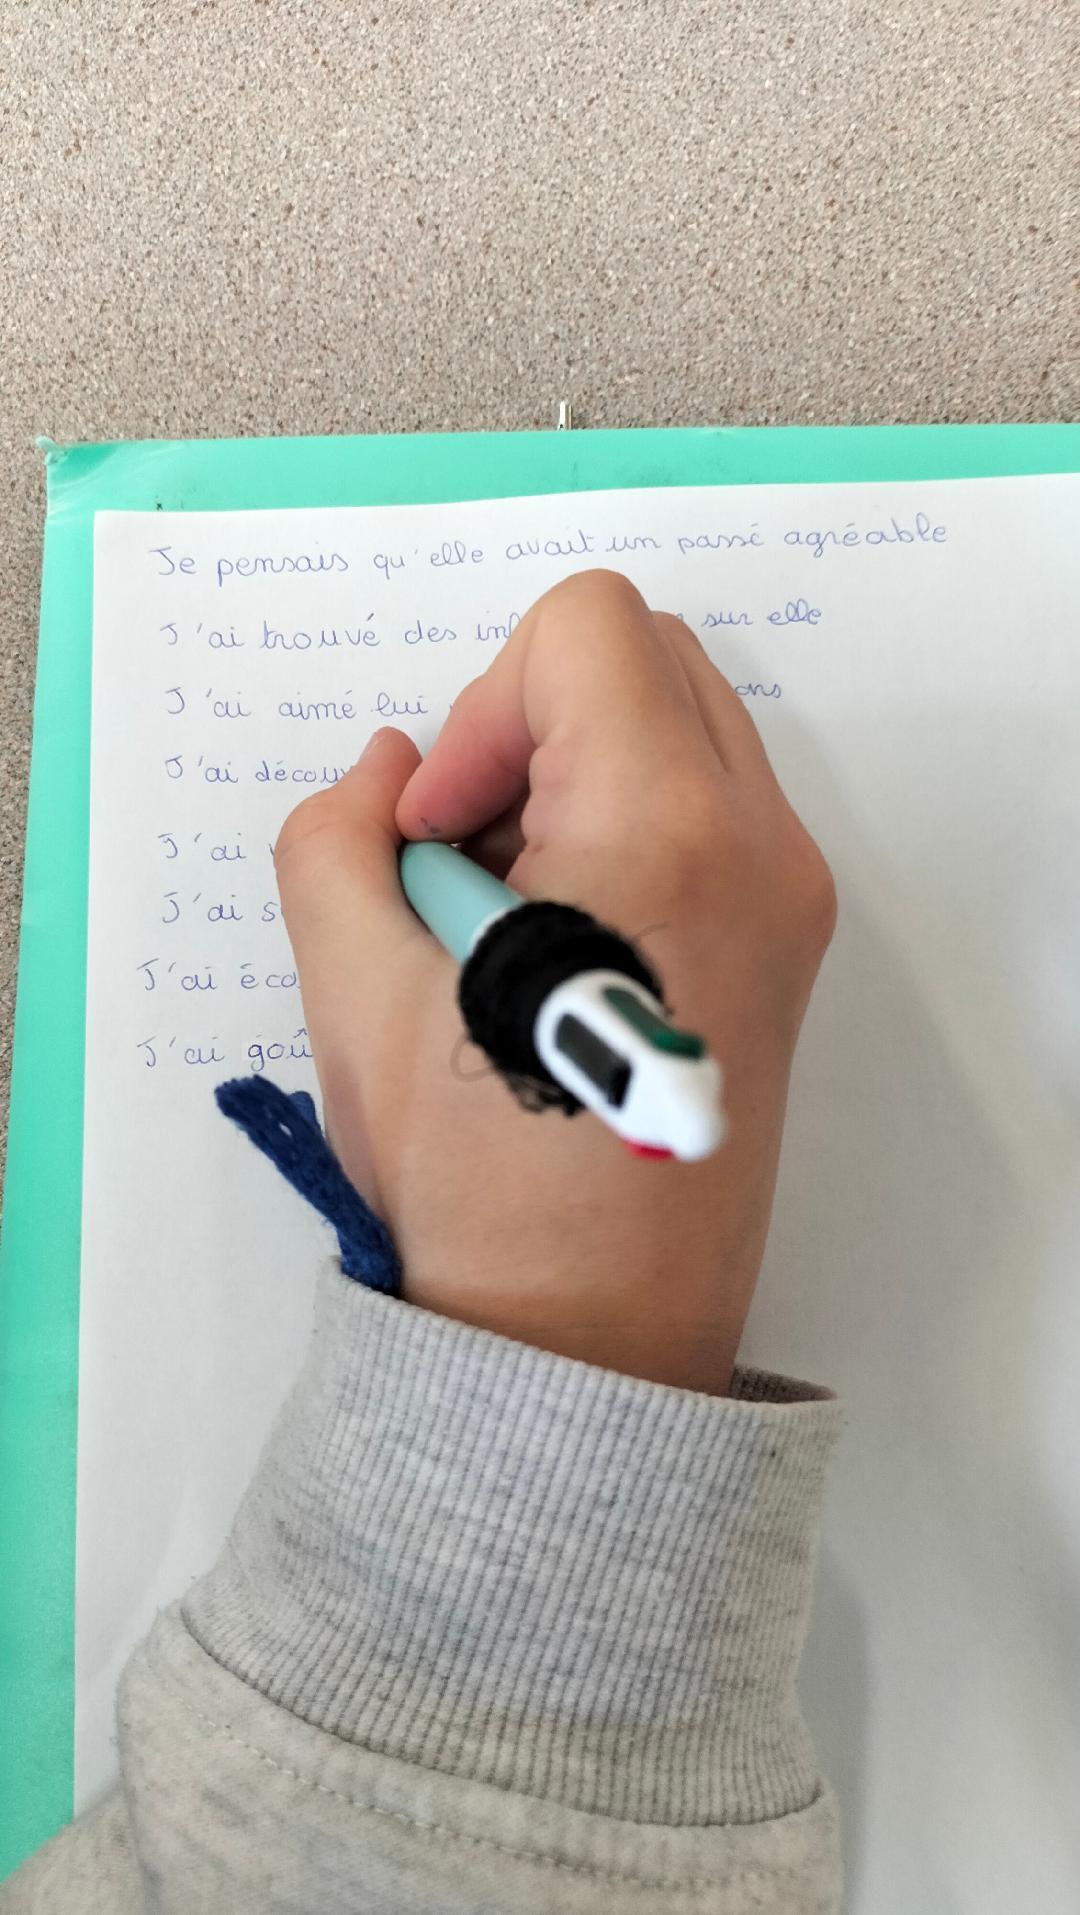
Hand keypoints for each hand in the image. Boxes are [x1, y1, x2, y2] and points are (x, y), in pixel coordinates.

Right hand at [274, 571, 835, 1394]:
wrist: (593, 1336)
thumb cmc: (480, 1177)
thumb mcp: (354, 995)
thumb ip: (336, 837)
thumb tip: (393, 768)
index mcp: (665, 828)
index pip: (585, 628)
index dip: (481, 705)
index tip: (439, 829)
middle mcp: (760, 843)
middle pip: (644, 658)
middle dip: (528, 726)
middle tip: (463, 853)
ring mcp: (792, 896)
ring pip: (681, 727)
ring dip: (575, 775)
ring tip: (505, 914)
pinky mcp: (791, 944)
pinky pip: (709, 808)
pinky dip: (624, 825)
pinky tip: (560, 945)